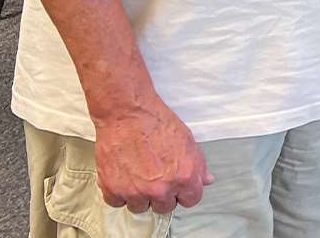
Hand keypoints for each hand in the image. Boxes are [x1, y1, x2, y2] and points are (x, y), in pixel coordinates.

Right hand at [91, 100, 212, 213]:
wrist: (127, 113)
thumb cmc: (156, 122)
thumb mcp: (188, 141)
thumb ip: (199, 165)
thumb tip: (206, 180)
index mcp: (184, 177)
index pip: (191, 200)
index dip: (184, 192)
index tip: (178, 186)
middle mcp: (161, 189)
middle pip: (165, 207)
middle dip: (162, 194)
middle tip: (155, 176)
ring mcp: (136, 191)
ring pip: (140, 207)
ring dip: (139, 195)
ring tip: (137, 174)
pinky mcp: (113, 189)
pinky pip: (117, 202)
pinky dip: (118, 192)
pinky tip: (123, 176)